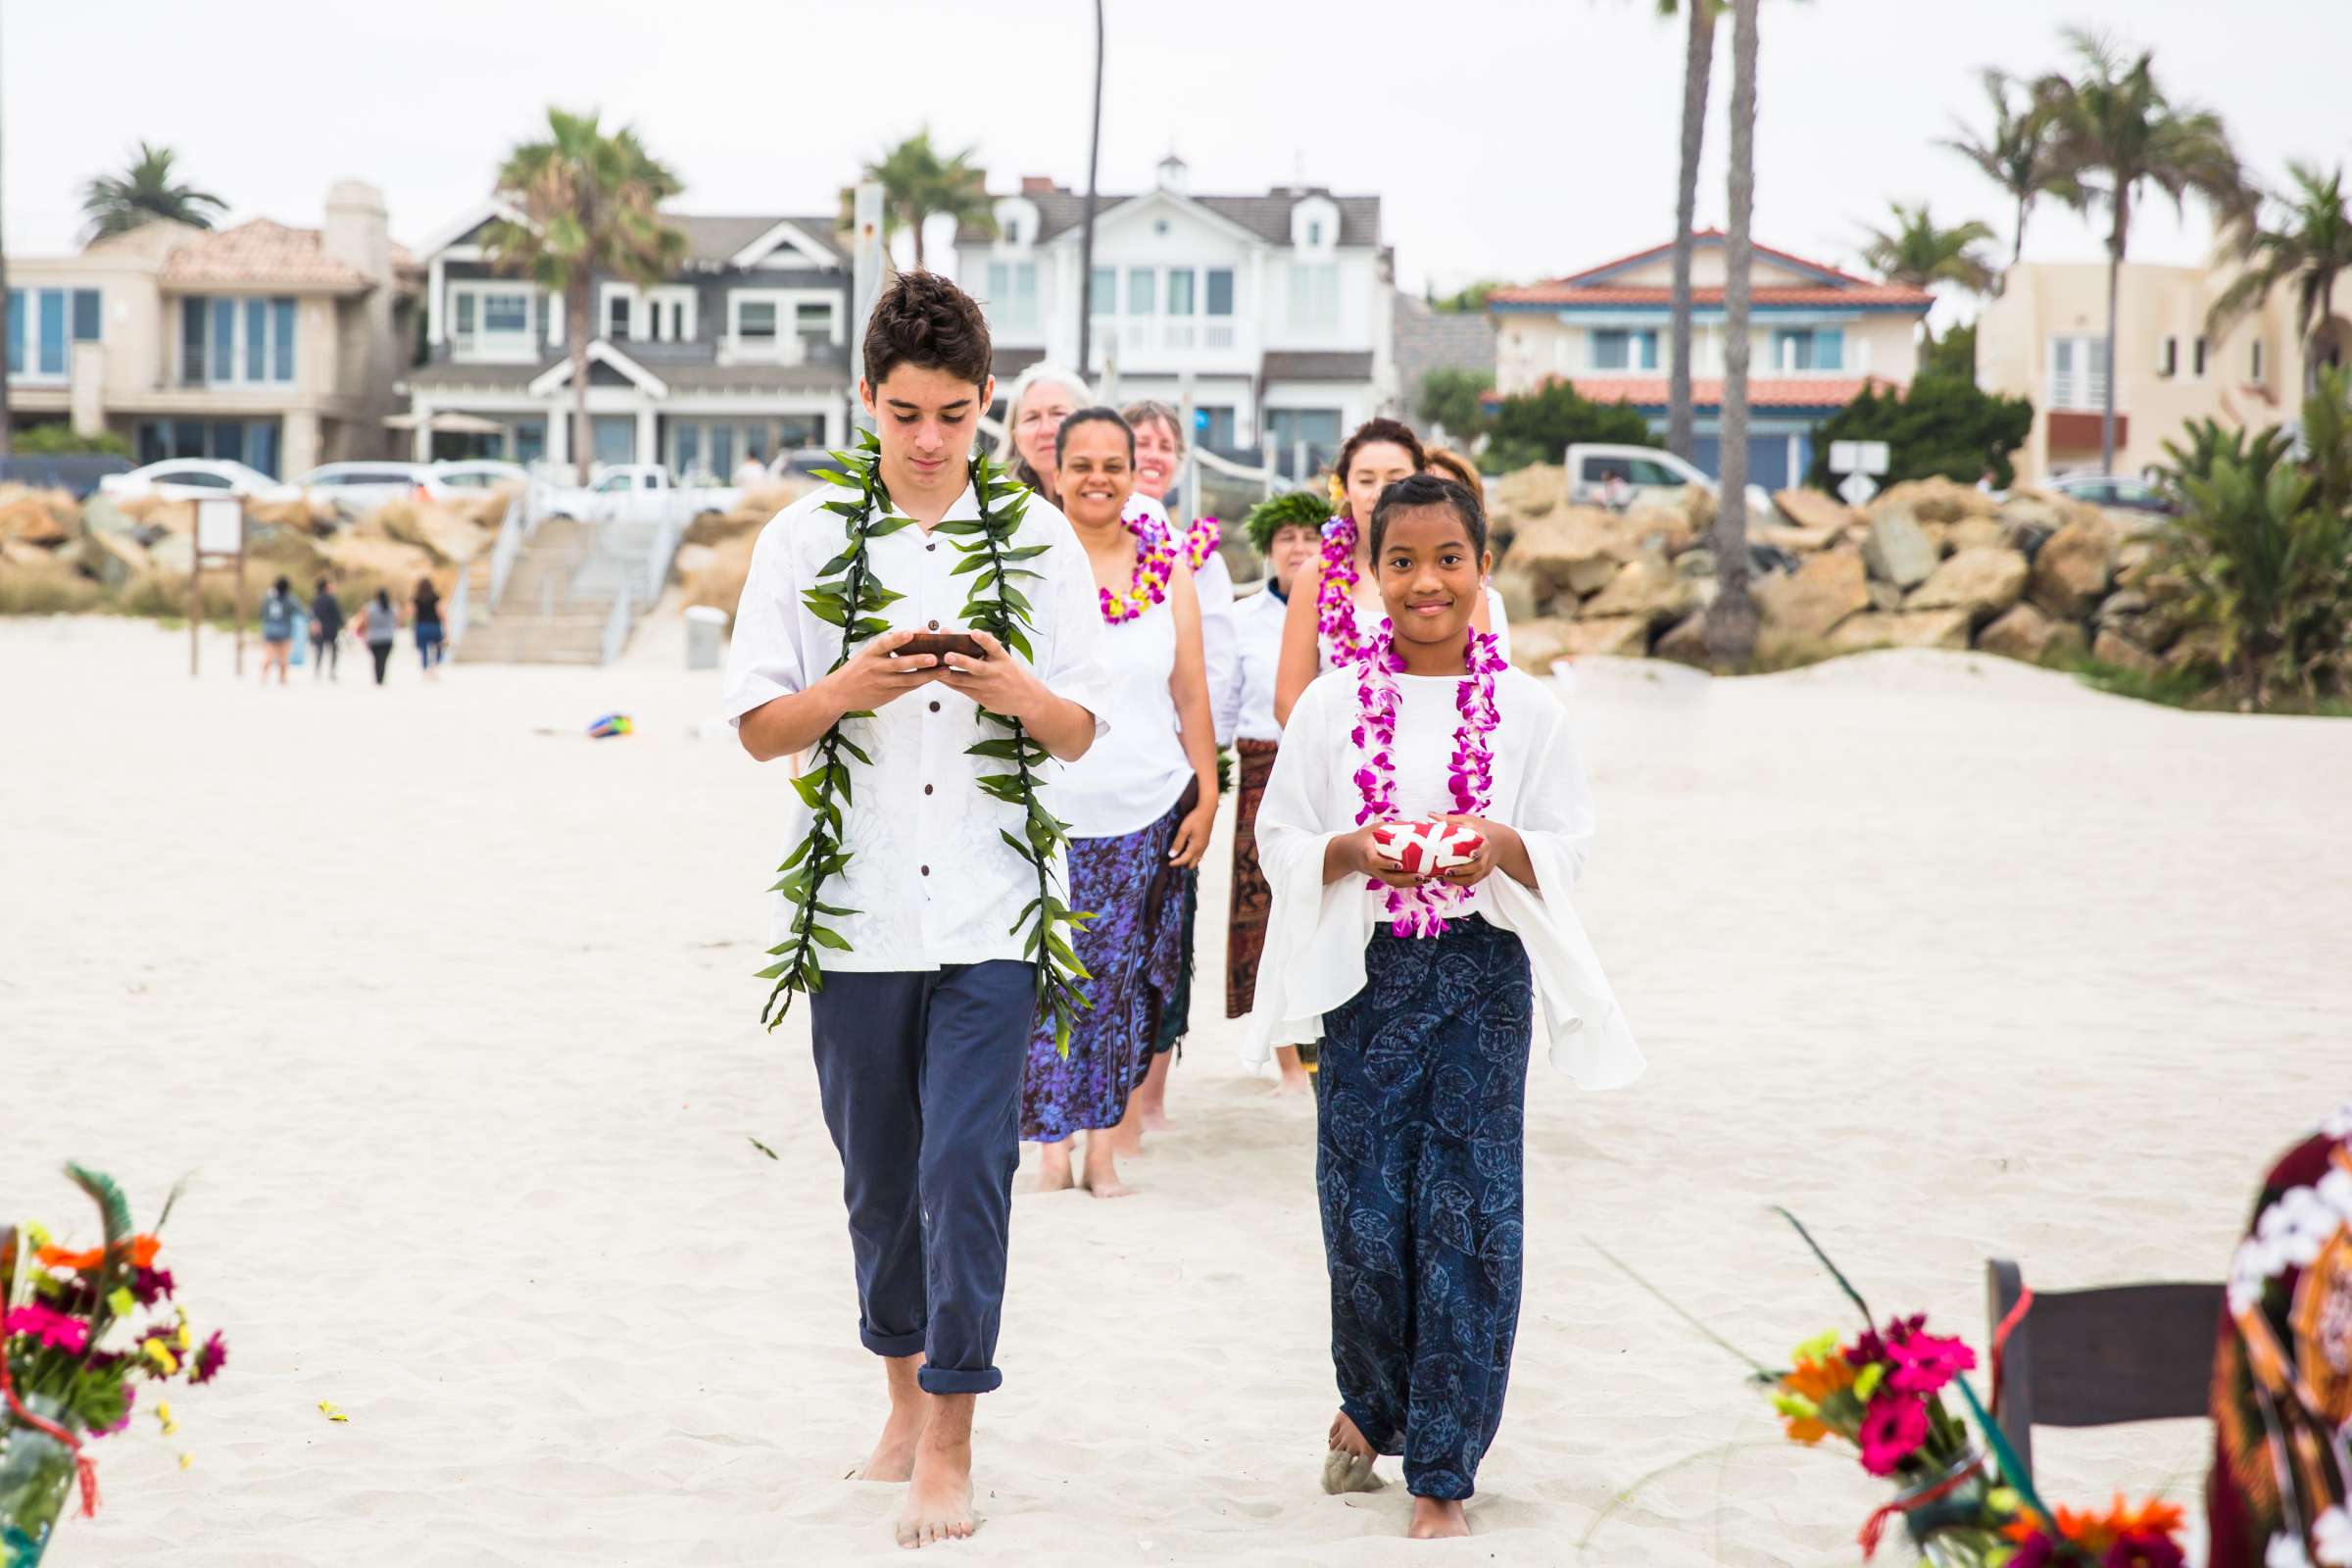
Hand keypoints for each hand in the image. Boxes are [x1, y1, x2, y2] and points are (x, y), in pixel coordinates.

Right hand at [822, 628, 940, 711]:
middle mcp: (876, 667)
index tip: (911, 633)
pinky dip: (921, 682)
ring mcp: (883, 682)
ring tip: (944, 669)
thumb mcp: (867, 655)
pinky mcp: (888, 694)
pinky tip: (935, 677)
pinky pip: (908, 687)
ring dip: (927, 674)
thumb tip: (915, 634)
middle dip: (918, 660)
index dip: (898, 638)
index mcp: (870, 653)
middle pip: (899, 663)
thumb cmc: (857, 670)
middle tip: (934, 656)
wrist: (839, 693)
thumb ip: (888, 648)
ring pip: (908, 679)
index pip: (885, 643)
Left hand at [935, 630, 1046, 719]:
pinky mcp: (981, 698)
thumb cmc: (1013, 675)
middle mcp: (995, 673)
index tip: (974, 632)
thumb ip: (989, 650)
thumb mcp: (1006, 660)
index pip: (994, 647)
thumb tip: (970, 635)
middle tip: (947, 654)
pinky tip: (937, 676)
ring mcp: (987, 687)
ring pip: (963, 680)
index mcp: (1003, 659)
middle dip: (961, 661)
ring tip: (933, 667)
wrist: (1028, 699)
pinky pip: (961, 689)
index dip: (984, 639)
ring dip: (947, 674)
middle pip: (977, 667)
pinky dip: (948, 682)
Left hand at [1168, 794, 1217, 867]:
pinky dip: (1193, 855)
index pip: (1184, 860)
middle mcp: (1201, 848)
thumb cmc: (1195, 818)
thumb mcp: (1183, 830)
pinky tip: (1188, 850)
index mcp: (1195, 847)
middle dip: (1183, 864)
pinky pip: (1200, 853)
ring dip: (1189, 860)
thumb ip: (1178, 843)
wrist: (1208, 810)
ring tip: (1180, 857)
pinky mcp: (1206, 841)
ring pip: (1197, 859)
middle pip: (1192, 863)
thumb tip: (1172, 855)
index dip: (1175, 863)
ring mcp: (1205, 845)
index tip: (1168, 863)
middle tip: (1174, 862)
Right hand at [1329, 823, 1430, 889]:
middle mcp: (1372, 868)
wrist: (1348, 853)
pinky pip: (1395, 882)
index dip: (1387, 864)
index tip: (1399, 865)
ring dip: (1410, 883)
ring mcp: (1377, 874)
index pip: (1376, 862)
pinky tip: (1421, 879)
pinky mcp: (1382, 877)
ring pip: (1393, 883)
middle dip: (1406, 879)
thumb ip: (1392, 827)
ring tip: (1427, 879)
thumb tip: (1415, 824)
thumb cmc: (1362, 839)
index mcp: (1367, 854)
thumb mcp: (1373, 828)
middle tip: (1422, 875)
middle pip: (1388, 878)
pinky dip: (1408, 882)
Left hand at [1436, 815, 1515, 887]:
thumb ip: (1450, 819)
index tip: (1470, 854)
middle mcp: (1486, 856)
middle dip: (1462, 871)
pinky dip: (1459, 882)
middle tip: (1447, 871)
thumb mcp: (1469, 820)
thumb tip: (1430, 814)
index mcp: (1484, 841)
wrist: (1500, 841)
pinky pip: (1471, 881)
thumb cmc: (1482, 829)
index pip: (1483, 848)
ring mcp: (1485, 866)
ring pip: (1474, 877)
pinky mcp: (1482, 873)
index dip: (1478, 852)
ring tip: (1442, 877)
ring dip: (1458, 880)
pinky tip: (1446, 879)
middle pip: (1477, 867)